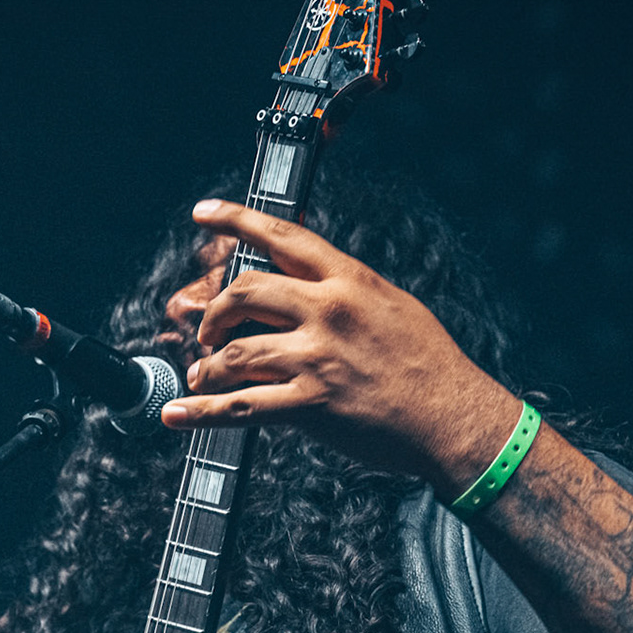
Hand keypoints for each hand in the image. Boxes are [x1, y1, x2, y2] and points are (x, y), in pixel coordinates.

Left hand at [163, 198, 518, 489]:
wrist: (455, 418)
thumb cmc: (431, 367)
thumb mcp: (393, 305)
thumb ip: (346, 291)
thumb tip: (310, 284)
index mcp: (349, 281)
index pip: (282, 235)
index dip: (235, 219)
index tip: (203, 213)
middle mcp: (329, 311)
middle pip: (244, 292)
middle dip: (214, 314)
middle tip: (208, 332)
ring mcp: (317, 357)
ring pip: (235, 351)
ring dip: (206, 367)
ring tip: (200, 377)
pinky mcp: (311, 404)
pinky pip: (241, 406)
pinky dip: (201, 413)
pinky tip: (177, 415)